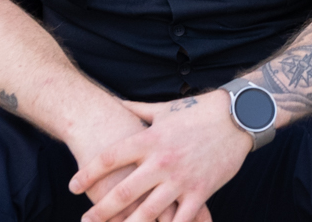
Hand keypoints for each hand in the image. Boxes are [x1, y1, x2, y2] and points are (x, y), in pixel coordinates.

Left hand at [70, 93, 249, 221]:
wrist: (239, 116)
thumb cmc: (199, 111)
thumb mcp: (164, 108)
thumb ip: (136, 110)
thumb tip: (113, 102)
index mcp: (150, 139)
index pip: (110, 158)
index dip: (88, 174)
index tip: (73, 186)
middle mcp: (162, 162)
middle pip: (123, 192)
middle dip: (100, 210)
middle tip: (85, 220)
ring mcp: (181, 179)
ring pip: (148, 212)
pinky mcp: (201, 192)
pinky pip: (181, 219)